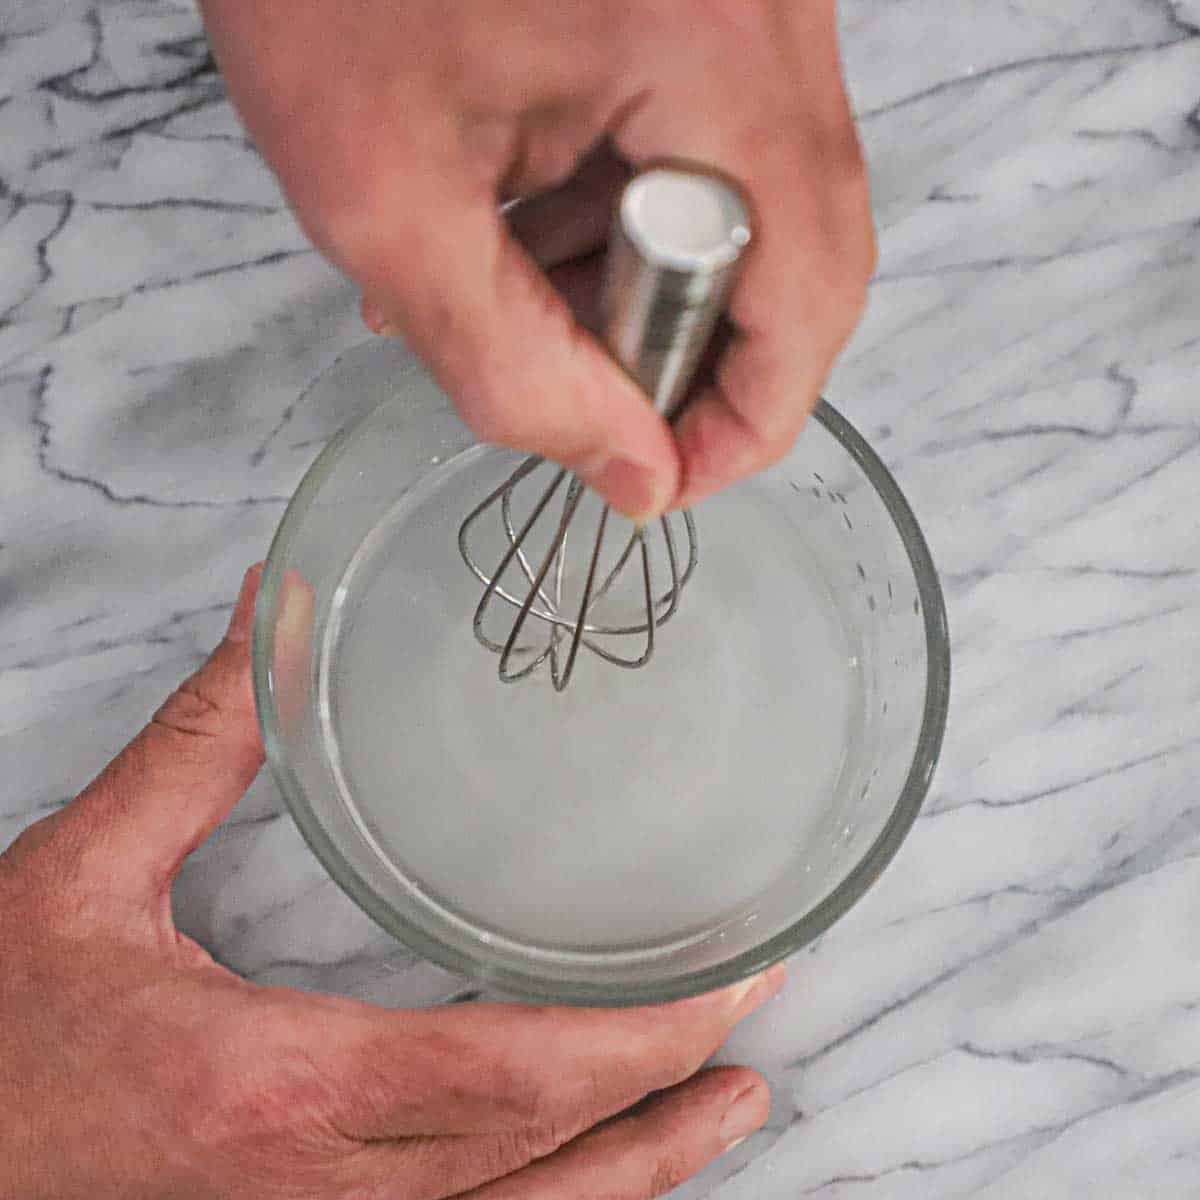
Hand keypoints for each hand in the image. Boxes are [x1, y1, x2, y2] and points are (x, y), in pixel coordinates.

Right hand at [0, 566, 781, 1198]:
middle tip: (760, 1001)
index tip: (730, 976)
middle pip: (546, 1150)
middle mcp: (323, 1188)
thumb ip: (202, 739)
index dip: (640, 1040)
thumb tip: (274, 609)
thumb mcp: (83, 874)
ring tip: (741, 1100)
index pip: (513, 1078)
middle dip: (672, 1078)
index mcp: (281, 1085)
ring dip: (650, 1166)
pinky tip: (611, 1167)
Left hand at [198, 0, 873, 517]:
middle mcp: (767, 13)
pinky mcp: (708, 3)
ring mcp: (749, 1)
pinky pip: (714, 151)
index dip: (741, 422)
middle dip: (680, 351)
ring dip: (646, 288)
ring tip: (518, 295)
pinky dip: (632, 217)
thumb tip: (634, 473)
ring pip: (754, 212)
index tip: (660, 478)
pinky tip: (530, 228)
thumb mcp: (386, 198)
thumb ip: (513, 366)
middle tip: (573, 384)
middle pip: (792, 258)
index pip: (804, 297)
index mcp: (711, 46)